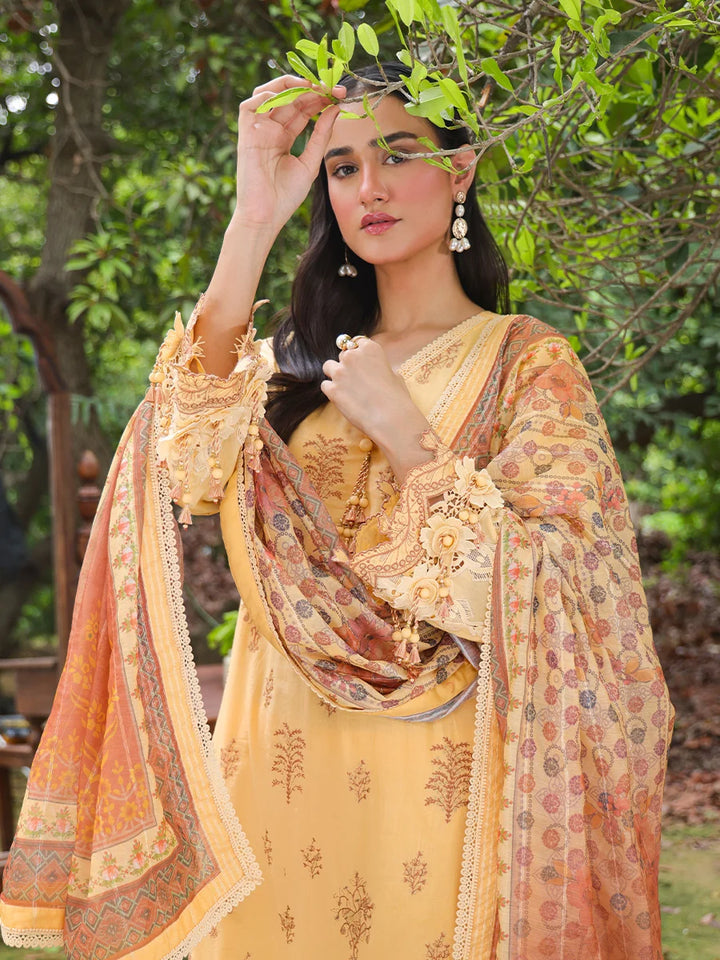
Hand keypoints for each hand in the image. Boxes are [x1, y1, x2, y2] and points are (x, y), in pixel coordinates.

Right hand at [234, 77, 344, 235]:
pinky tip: (288, 95)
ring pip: (270, 95)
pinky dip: (267, 95)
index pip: (302, 109)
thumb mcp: (310, 162)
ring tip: (312, 86)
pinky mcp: (245, 134)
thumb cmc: (285, 196)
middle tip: (333, 88)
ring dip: (290, 86)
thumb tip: (335, 109)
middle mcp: (270, 130)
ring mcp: (257, 130)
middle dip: (312, 89)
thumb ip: (321, 135)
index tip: (340, 95)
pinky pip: (250, 105)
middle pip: (290, 99)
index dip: (320, 98)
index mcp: (284, 137)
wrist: (266, 216)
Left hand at [321, 338, 432, 480]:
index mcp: (370, 348)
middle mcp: (353, 356)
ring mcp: (340, 372)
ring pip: (329, 367)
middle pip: (343, 355)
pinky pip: (325, 385)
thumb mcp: (394, 374)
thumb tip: (375, 370)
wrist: (391, 417)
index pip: (356, 342)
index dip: (357, 353)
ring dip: (335, 375)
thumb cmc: (397, 398)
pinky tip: (344, 399)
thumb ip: (379, 367)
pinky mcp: (332, 389)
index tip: (360, 363)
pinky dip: (332, 391)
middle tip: (356, 381)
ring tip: (346, 388)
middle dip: (347, 366)